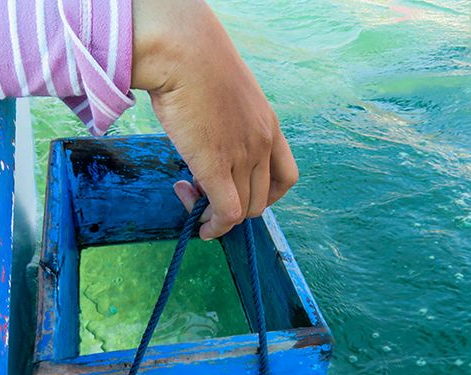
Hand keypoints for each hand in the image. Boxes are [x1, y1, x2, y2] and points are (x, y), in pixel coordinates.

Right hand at [131, 0, 297, 239]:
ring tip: (191, 197)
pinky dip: (216, 227)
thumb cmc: (197, 65)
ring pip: (243, 209)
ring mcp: (242, 155)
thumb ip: (229, 124)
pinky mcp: (215, 164)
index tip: (238, 190)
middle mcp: (262, 144)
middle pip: (262, 199)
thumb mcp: (228, 96)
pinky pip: (226, 211)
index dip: (266, 195)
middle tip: (202, 192)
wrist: (183, 51)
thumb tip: (210, 142)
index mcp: (270, 126)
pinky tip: (201, 227)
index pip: (286, 177)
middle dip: (235, 206)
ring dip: (218, 215)